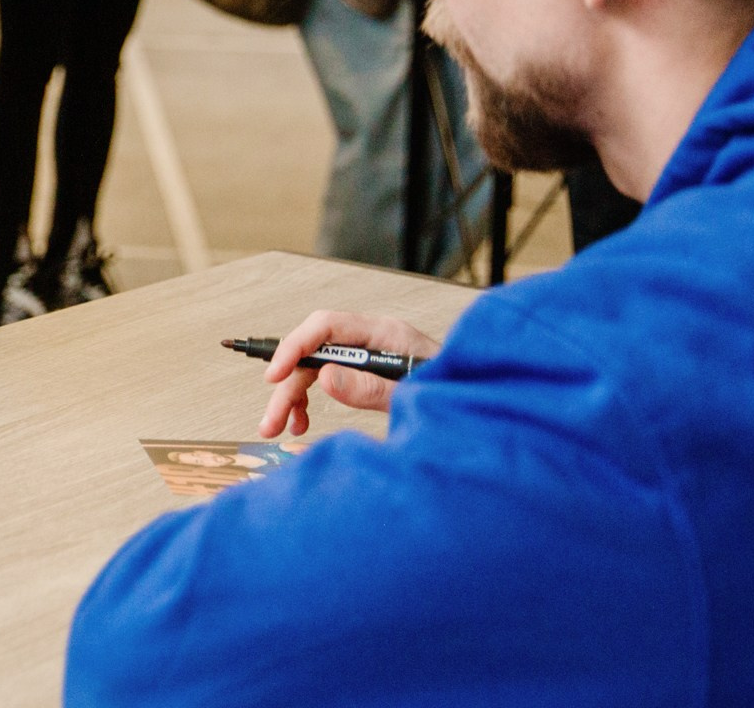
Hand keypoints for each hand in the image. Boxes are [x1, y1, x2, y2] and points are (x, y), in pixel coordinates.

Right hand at [256, 310, 441, 438]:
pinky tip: (304, 421)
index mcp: (386, 334)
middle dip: (287, 386)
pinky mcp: (367, 375)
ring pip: (315, 369)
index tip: (276, 376)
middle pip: (315, 353)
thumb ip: (372, 387)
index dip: (296, 348)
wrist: (483, 410)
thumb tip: (325, 378)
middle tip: (271, 421)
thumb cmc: (458, 394)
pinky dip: (310, 401)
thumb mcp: (415, 394)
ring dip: (293, 397)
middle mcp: (372, 341)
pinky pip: (326, 380)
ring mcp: (368, 357)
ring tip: (281, 427)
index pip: (327, 327)